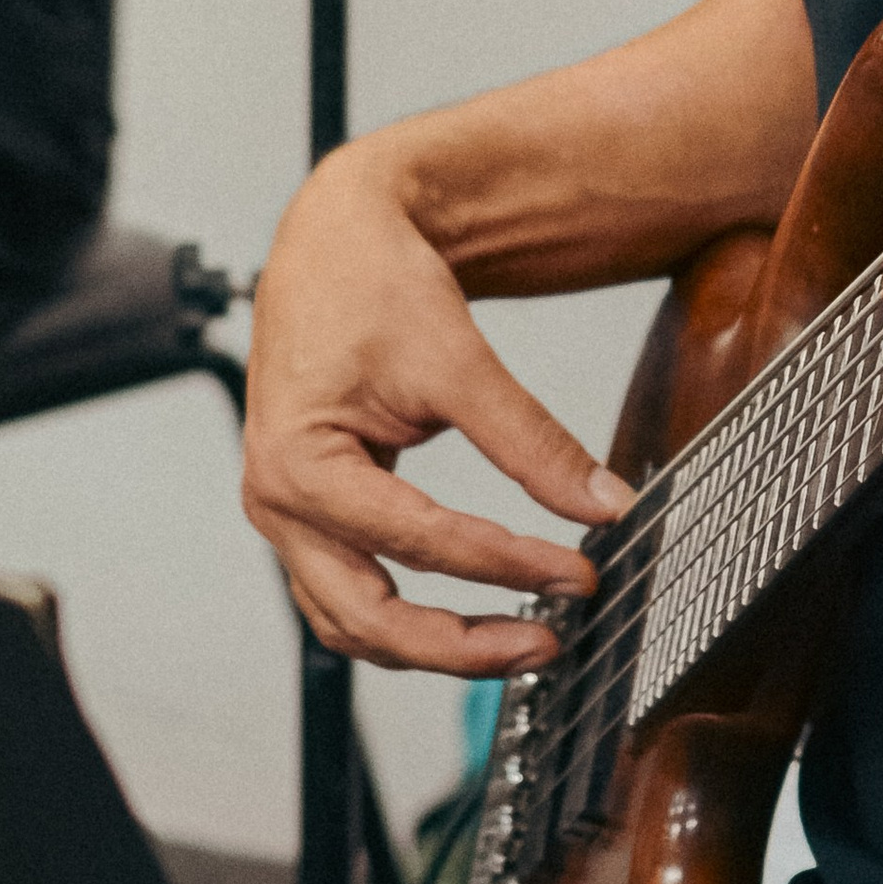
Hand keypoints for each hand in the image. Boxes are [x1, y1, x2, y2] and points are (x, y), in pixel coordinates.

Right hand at [242, 145, 630, 673]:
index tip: (578, 575)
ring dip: (435, 644)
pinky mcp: (311, 512)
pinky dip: (407, 615)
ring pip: (354, 623)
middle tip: (546, 642)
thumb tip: (603, 504)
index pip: (420, 542)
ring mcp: (288, 515)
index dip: (510, 566)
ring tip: (520, 640)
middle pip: (369, 620)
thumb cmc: (370, 282)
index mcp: (300, 467)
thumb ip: (530, 441)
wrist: (334, 238)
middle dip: (461, 645)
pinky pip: (351, 592)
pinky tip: (471, 614)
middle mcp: (279, 504)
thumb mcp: (457, 359)